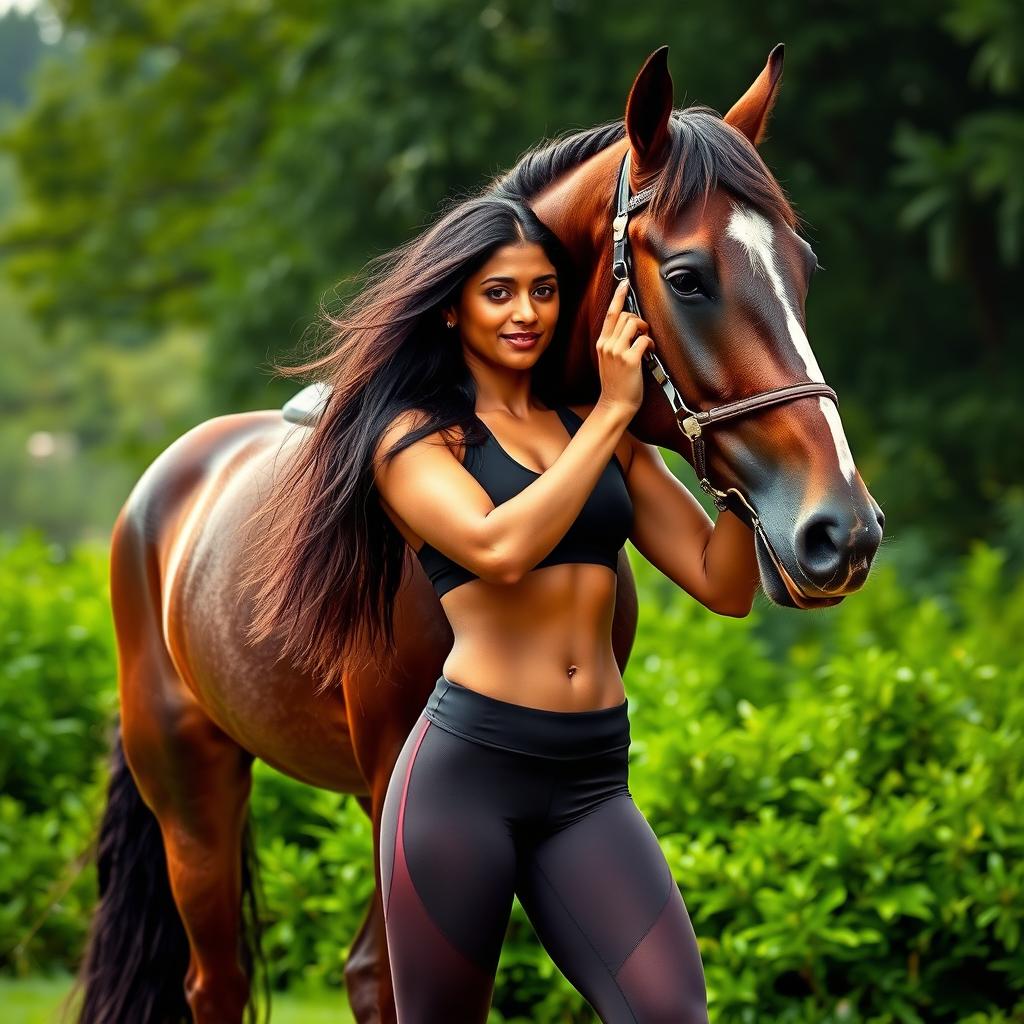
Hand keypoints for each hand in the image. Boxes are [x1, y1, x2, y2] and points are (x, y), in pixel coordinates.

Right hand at [596, 280, 654, 415]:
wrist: (615, 404)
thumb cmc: (616, 384)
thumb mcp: (609, 360)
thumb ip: (616, 343)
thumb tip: (632, 329)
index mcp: (602, 343)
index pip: (610, 313)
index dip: (618, 296)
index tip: (624, 283)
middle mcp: (607, 345)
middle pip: (625, 315)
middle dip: (638, 319)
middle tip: (643, 332)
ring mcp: (617, 352)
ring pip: (634, 323)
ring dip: (645, 329)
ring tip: (646, 342)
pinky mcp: (629, 360)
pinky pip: (644, 340)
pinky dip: (651, 344)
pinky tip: (650, 353)